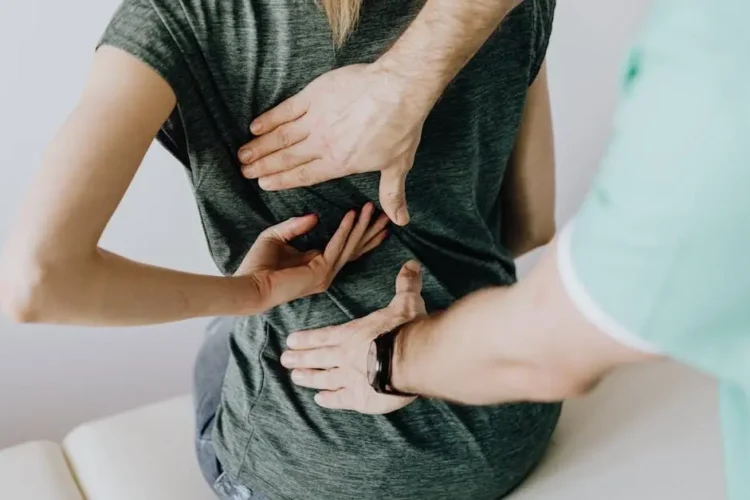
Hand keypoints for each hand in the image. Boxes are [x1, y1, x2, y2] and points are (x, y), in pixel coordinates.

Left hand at [236, 202, 387, 311]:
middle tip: (387, 214)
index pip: (345, 248)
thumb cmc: (257, 265)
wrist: (249, 285)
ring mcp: (325, 274)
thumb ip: (295, 226)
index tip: (372, 217)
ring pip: (350, 246)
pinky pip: (336, 246)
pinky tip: (351, 215)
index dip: (360, 233)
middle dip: (371, 230)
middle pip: (355, 248)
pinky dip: (344, 229)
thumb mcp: (276, 236)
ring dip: (362, 226)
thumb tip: (316, 216)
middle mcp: (325, 272)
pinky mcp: (320, 272)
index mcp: (316, 264)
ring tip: (372, 208)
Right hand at [238, 64, 430, 225]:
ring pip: (281, 137)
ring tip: (242, 154)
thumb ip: (391, 194)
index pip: (304, 175)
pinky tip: (255, 126)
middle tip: (244, 171)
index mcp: (338, 163)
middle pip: (286, 158)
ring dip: (260, 146)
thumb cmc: (400, 128)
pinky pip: (286, 110)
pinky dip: (269, 119)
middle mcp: (322, 144)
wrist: (398, 90)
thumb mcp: (397, 165)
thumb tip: (400, 221)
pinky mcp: (314, 96)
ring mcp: (315, 119)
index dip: (281, 180)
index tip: (263, 184)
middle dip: (263, 166)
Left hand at [281, 260, 425, 413]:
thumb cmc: (406, 329)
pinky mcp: (360, 398)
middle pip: (318, 357)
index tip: (290, 341)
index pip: (324, 336)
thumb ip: (406, 284)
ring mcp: (350, 378)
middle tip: (284, 360)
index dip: (307, 339)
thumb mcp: (406, 302)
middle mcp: (346, 356)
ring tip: (295, 378)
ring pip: (324, 378)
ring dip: (309, 378)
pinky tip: (320, 400)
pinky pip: (340, 399)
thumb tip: (411, 263)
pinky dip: (329, 399)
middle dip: (300, 358)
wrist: (412, 359)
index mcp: (353, 334)